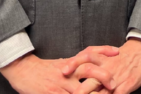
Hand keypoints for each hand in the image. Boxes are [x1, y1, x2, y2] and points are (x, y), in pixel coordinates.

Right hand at [0, 47, 118, 93]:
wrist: (24, 71)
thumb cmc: (45, 69)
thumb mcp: (63, 63)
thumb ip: (77, 65)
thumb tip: (91, 65)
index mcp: (71, 63)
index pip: (90, 53)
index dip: (104, 51)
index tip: (117, 51)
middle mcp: (67, 72)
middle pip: (88, 70)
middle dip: (103, 77)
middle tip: (114, 84)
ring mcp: (60, 85)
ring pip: (80, 90)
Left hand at [64, 39, 140, 93]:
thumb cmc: (123, 55)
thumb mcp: (108, 55)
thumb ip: (95, 62)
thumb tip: (79, 71)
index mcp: (103, 58)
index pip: (86, 58)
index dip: (74, 63)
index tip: (63, 71)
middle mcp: (108, 67)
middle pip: (91, 77)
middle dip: (80, 89)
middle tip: (71, 93)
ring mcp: (117, 78)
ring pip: (102, 90)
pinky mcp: (126, 85)